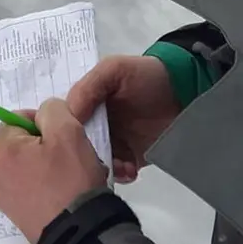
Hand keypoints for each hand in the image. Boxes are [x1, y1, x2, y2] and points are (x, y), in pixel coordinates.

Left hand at [0, 99, 107, 242]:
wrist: (77, 235)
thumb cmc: (70, 180)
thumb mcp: (68, 132)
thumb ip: (53, 110)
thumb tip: (44, 114)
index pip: (19, 118)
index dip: (45, 123)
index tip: (64, 138)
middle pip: (20, 142)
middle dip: (44, 145)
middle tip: (68, 158)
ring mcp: (0, 195)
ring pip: (25, 164)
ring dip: (45, 164)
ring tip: (68, 178)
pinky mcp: (12, 213)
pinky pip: (27, 186)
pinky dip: (42, 184)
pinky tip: (61, 193)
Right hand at [67, 55, 178, 182]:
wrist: (185, 91)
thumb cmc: (147, 76)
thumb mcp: (115, 69)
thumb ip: (88, 86)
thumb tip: (68, 114)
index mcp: (85, 105)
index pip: (61, 122)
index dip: (57, 132)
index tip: (59, 141)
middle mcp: (94, 127)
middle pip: (75, 147)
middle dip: (79, 156)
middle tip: (89, 159)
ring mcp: (112, 144)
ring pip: (94, 164)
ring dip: (99, 168)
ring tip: (114, 164)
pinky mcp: (130, 159)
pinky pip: (117, 173)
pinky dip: (120, 174)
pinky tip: (128, 168)